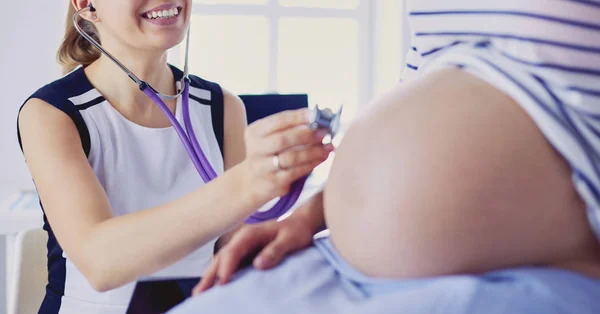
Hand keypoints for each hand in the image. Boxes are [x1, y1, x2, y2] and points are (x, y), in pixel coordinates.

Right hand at [192, 214, 314, 294]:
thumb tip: (258, 264)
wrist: (299, 226)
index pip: (233, 251)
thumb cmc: (295, 232)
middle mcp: (242, 241)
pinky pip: (230, 268)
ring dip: (211, 278)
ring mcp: (242, 249)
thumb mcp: (290, 240)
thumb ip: (275, 250)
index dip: (226, 267)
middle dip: (210, 275)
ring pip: (222, 264)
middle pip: (222, 258)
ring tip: (200, 295)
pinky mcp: (245, 257)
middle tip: (199, 293)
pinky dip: (220, 278)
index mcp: (250, 234)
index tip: (222, 282)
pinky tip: (215, 290)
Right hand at [239, 109, 333, 206]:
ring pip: (291, 157)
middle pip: (283, 139)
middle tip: (324, 133)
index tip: (315, 114)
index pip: (278, 121)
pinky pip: (295, 172)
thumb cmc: (267, 155)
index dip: (298, 117)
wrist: (250, 183)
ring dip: (313, 151)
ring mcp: (263, 168)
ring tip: (328, 147)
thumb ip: (289, 128)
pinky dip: (311, 164)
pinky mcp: (273, 183)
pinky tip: (321, 159)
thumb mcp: (269, 138)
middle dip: (307, 135)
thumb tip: (318, 118)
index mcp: (255, 132)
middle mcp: (256, 149)